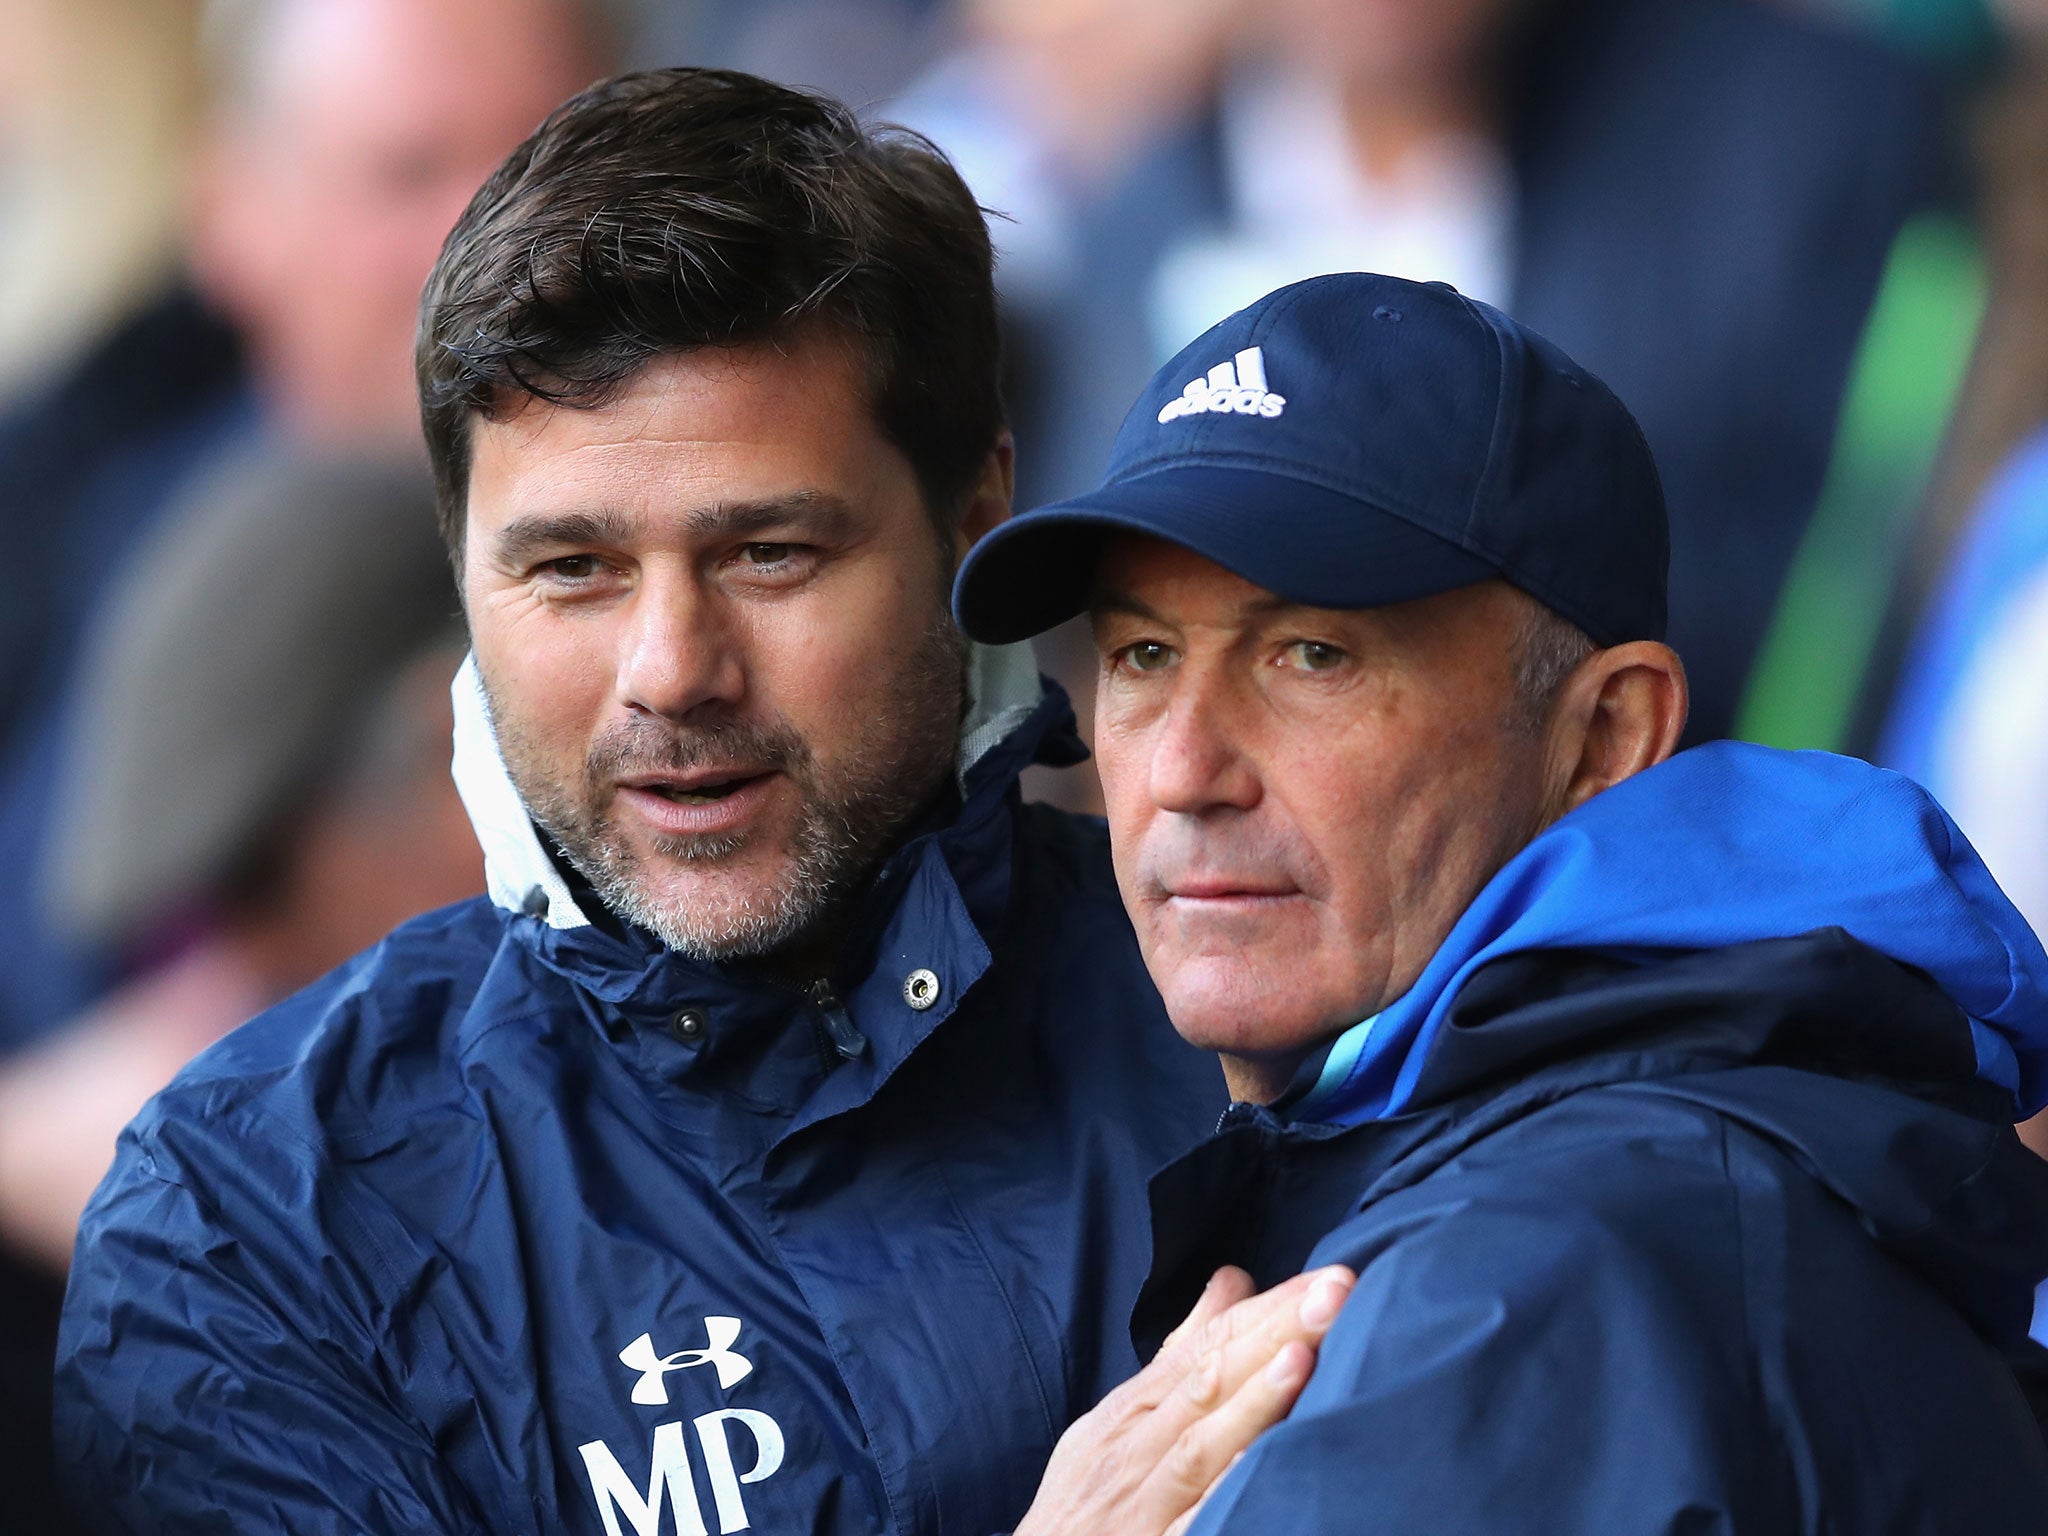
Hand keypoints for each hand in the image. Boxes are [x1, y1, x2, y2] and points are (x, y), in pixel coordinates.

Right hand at [1015, 1264, 1355, 1535]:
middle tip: (1337, 1292)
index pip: (1206, 1345)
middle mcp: (1135, 1448)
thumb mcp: (1118, 1418)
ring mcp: (1144, 1503)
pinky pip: (1191, 1520)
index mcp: (1131, 1409)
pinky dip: (1222, 1489)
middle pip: (1209, 1380)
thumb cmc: (1088, 1494)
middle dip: (1274, 1331)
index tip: (1328, 1278)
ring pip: (1200, 1444)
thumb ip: (1180, 1353)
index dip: (1268, 1308)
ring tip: (1306, 1354)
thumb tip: (1234, 1281)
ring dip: (1254, 1398)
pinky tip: (1259, 1462)